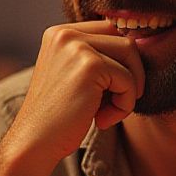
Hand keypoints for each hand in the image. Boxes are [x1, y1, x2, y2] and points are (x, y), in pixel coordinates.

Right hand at [7, 21, 144, 163]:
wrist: (35, 144)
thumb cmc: (60, 117)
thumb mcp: (75, 76)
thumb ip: (99, 57)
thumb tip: (140, 44)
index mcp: (60, 33)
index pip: (111, 30)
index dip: (121, 62)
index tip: (108, 92)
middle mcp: (65, 33)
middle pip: (125, 39)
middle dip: (130, 74)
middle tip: (112, 104)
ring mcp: (76, 46)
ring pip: (131, 54)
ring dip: (129, 88)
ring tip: (107, 112)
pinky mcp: (89, 65)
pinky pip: (129, 79)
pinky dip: (124, 105)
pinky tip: (102, 120)